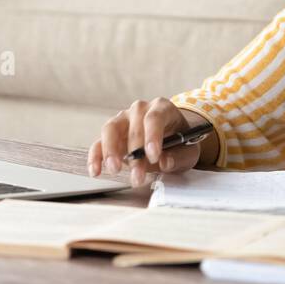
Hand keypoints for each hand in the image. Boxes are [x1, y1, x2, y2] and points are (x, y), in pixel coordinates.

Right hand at [87, 97, 210, 187]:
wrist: (172, 138)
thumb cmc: (181, 142)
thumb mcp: (189, 151)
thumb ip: (179, 157)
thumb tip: (164, 162)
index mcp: (162, 108)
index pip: (154, 117)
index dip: (152, 136)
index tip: (153, 156)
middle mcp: (140, 109)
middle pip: (133, 126)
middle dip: (135, 153)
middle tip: (138, 175)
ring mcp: (123, 119)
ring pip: (111, 129)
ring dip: (111, 150)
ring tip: (114, 169)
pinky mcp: (111, 134)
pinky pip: (99, 142)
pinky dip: (96, 156)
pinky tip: (95, 171)